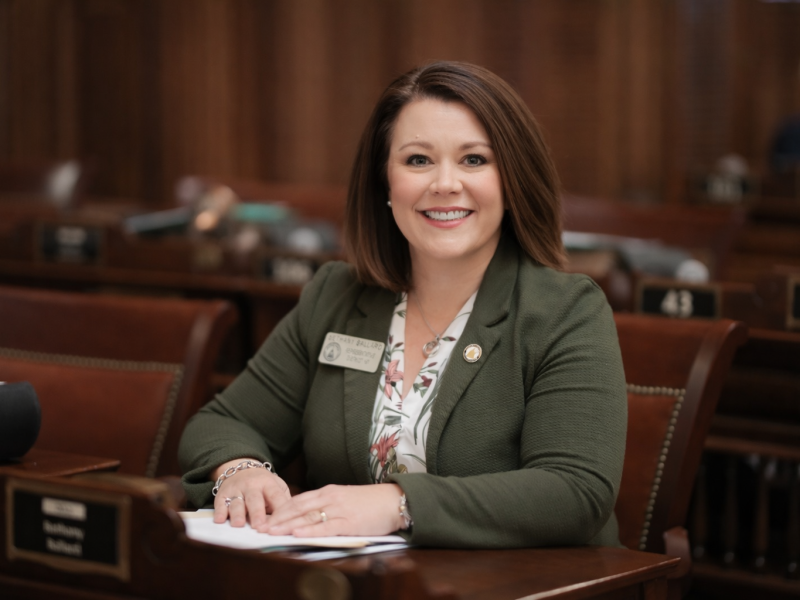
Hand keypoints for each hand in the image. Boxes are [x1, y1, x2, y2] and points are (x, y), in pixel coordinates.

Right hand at [212, 459, 291, 528]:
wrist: (242, 468)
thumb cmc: (264, 485)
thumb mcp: (277, 487)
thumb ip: (283, 502)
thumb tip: (291, 521)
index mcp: (269, 484)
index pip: (276, 496)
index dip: (279, 509)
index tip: (281, 523)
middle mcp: (252, 486)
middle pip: (255, 500)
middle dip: (257, 513)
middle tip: (259, 527)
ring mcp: (236, 489)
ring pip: (236, 502)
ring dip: (237, 513)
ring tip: (239, 524)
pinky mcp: (222, 494)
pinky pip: (220, 503)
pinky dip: (219, 511)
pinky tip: (220, 520)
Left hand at [261, 483, 404, 536]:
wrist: (395, 500)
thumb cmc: (371, 502)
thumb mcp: (346, 498)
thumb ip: (328, 504)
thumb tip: (309, 516)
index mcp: (329, 491)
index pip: (298, 500)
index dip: (281, 509)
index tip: (267, 517)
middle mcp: (331, 498)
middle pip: (298, 508)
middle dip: (278, 518)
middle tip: (261, 527)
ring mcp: (340, 509)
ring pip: (308, 517)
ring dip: (287, 525)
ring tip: (271, 531)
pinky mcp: (350, 522)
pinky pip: (326, 527)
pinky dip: (310, 531)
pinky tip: (297, 534)